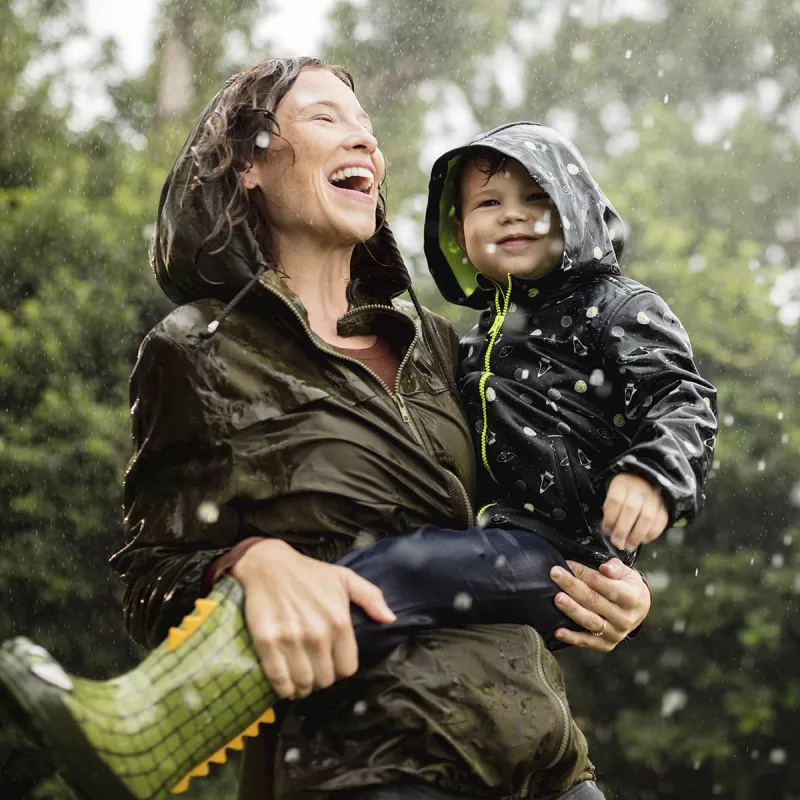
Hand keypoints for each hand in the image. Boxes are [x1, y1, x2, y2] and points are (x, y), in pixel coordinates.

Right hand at [232, 539, 395, 698]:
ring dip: (303, 687)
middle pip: (325, 680)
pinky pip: (278, 679)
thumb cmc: (310, 573)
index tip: (332, 664)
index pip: (348, 668)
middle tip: (315, 670)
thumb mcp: (345, 578)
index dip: (341, 669)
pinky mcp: (266, 642)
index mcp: (339, 621)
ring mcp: (291, 639)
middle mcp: (317, 634)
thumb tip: (390, 619)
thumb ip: (371, 598)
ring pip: (302, 683)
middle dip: (322, 679)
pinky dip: (283, 688)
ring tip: (301, 680)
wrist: (269, 565)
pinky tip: (286, 684)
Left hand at [549, 559, 650, 651]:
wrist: (639, 611)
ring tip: (557, 598)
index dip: (585, 574)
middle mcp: (625, 618)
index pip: (604, 584)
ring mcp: (616, 633)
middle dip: (572, 587)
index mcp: (632, 598)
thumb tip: (604, 568)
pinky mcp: (606, 644)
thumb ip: (616, 568)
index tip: (568, 564)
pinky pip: (587, 641)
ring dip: (571, 609)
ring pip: (590, 621)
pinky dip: (571, 637)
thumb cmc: (629, 587)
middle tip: (555, 574)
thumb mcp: (628, 573)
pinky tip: (557, 631)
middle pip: (594, 601)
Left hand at [603, 472, 668, 550]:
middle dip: (622, 529)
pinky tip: (643, 540)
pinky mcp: (665, 506)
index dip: (610, 517)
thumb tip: (610, 529)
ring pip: (647, 517)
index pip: (615, 500)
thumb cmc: (626, 492)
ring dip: (637, 535)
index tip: (607, 530)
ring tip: (629, 546)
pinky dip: (652, 534)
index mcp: (623, 484)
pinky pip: (661, 522)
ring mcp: (654, 497)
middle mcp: (639, 489)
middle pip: (631, 509)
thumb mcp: (614, 493)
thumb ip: (611, 508)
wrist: (647, 481)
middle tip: (618, 542)